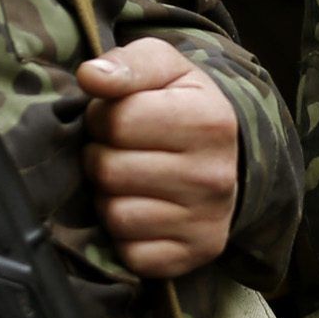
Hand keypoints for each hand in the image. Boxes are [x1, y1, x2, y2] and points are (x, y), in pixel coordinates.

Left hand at [80, 38, 242, 275]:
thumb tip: (90, 76)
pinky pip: (131, 253)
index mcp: (209, 121)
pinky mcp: (195, 254)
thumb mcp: (165, 68)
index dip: (103, 117)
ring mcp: (207, 220)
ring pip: (116, 214)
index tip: (117, 118)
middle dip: (101, 157)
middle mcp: (214, 175)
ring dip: (110, 197)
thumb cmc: (184, 105)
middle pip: (110, 170)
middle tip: (120, 151)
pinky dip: (125, 236)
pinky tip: (142, 211)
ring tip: (129, 180)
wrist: (228, 157)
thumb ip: (128, 63)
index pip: (116, 121)